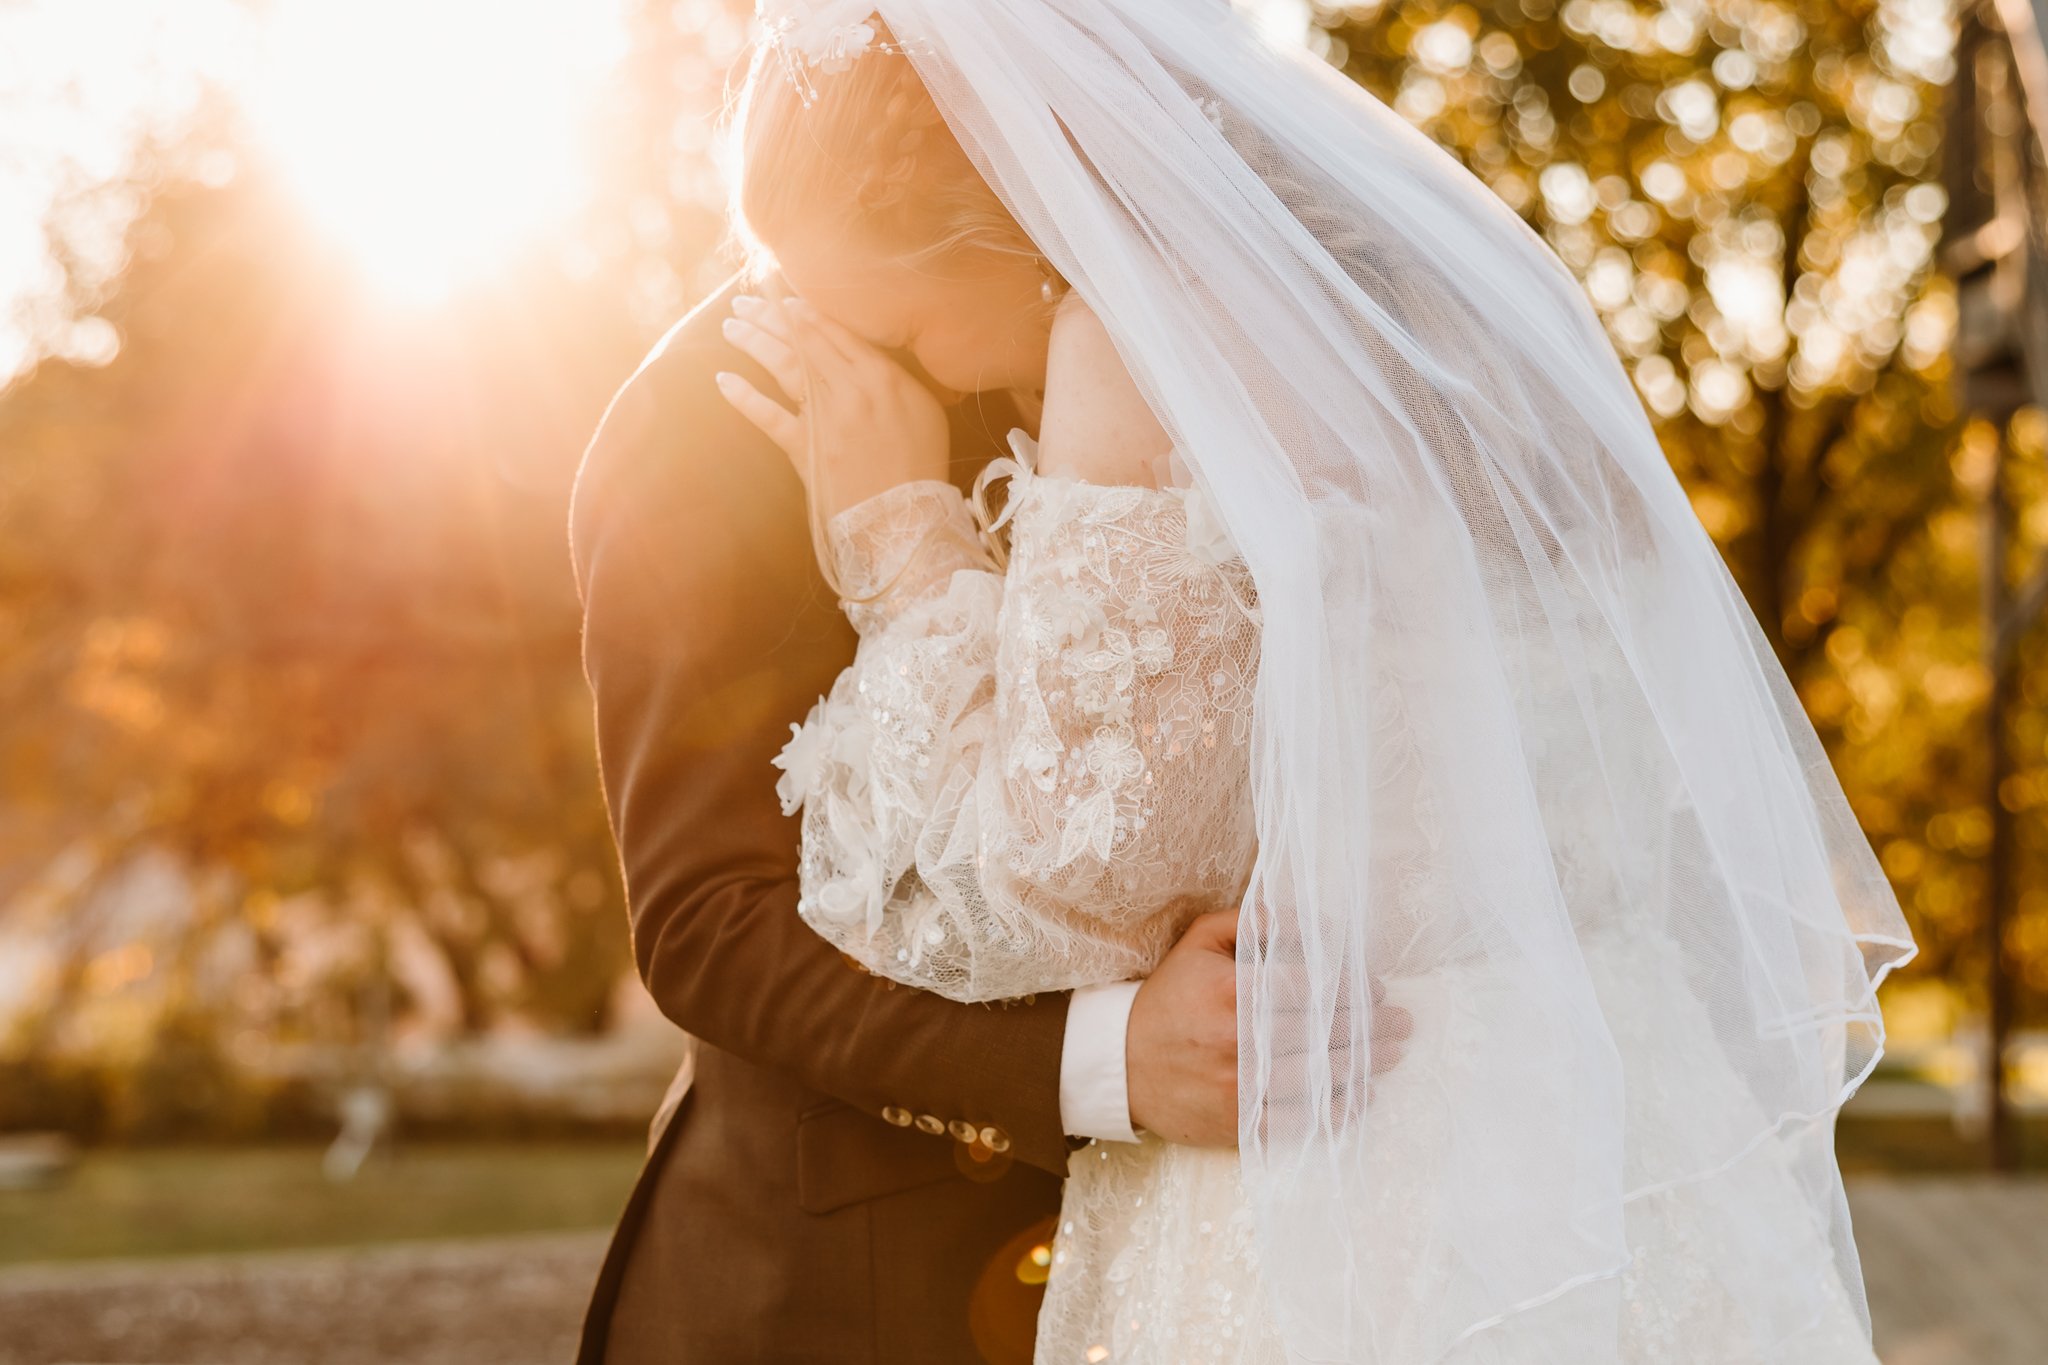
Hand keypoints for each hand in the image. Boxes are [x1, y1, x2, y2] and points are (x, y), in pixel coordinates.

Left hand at [715, 294, 950, 523]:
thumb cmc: (921, 465)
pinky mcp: (805, 450)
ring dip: (754, 341)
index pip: (837, 330)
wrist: (907, 519)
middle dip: (771, 316)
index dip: (806, 310)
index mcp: (883, 377)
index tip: (785, 296)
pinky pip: (768, 418)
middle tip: (746, 301)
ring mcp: (825, 419)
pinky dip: (744, 398)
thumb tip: (871, 352)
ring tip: (731, 325)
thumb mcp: (925, 410)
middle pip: (804, 341)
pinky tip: (723, 379)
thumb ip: (897, 377)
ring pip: (784, 366)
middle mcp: (851, 390)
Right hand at [1125, 902, 1414, 1146]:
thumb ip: (1257, 922)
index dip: (1350, 986)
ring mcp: (1238, 1088)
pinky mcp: (1239, 1125)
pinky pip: (1299, 1122)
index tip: (1374, 986)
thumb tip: (1316, 923)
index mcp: (1228, 991)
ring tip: (1393, 1052)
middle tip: (1400, 1020)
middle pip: (1321, 1033)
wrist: (1122, 1064)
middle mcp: (1235, 1042)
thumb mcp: (1201, 941)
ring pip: (1318, 1078)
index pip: (1308, 987)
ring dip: (1365, 1066)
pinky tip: (1360, 1096)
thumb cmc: (1171, 996)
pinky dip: (1335, 1111)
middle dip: (1370, 1025)